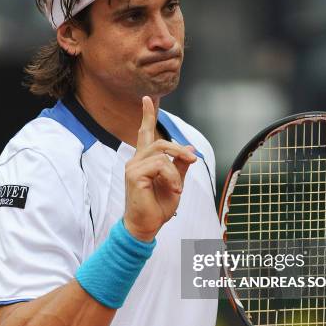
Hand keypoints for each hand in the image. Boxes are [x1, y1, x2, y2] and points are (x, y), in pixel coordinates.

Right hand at [124, 96, 196, 240]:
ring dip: (177, 170)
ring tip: (179, 188)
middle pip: (159, 141)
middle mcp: (135, 161)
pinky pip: (160, 166)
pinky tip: (175, 190)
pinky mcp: (134, 175)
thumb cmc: (157, 207)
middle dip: (179, 149)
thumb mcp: (175, 183)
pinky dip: (172, 178)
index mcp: (143, 161)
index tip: (148, 99)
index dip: (147, 115)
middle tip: (193, 160)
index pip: (144, 133)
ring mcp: (132, 167)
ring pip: (161, 153)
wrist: (146, 227)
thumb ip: (180, 166)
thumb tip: (190, 149)